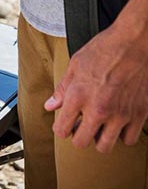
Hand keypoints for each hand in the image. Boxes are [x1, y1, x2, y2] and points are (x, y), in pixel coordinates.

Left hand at [45, 15, 147, 152]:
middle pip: (82, 142)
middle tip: (80, 125)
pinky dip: (122, 135)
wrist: (133, 42)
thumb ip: (62, 89)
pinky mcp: (139, 114)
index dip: (60, 128)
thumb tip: (50, 105)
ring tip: (98, 126)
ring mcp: (120, 114)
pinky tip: (117, 123)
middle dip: (77, 136)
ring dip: (99, 138)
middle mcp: (99, 109)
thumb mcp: (75, 65)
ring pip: (105, 146)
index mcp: (78, 96)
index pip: (62, 129)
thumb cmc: (104, 49)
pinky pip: (129, 139)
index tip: (63, 124)